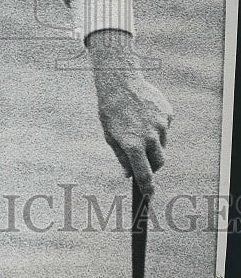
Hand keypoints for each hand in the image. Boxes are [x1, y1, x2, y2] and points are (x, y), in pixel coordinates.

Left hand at [87, 30, 173, 196]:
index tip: (149, 195)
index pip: (144, 174)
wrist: (120, 81)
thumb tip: (129, 174)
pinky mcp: (167, 114)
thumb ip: (121, 157)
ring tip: (138, 127)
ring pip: (162, 144)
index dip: (147, 188)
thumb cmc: (111, 110)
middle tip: (142, 158)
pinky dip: (157, 126)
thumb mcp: (110, 135)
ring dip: (153, 143)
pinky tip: (144, 115)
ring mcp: (161, 125)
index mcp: (133, 145)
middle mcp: (150, 137)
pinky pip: (165, 128)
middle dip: (152, 164)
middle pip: (159, 162)